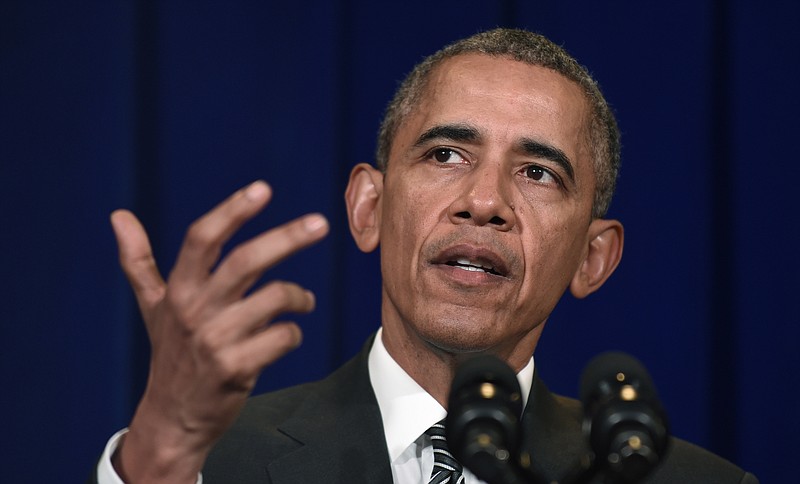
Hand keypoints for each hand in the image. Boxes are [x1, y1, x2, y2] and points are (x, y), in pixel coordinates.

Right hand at [109, 181, 328, 481]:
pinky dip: (293, 333)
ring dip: (300, 296)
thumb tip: (118, 215)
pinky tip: (289, 335)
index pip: (203, 238)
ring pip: (275, 298)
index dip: (232, 210)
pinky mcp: (235, 369)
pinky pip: (283, 337)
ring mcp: (215, 341)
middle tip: (321, 223)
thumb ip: (139, 261)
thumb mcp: (153, 307)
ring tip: (305, 301)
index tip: (263, 188)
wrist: (173, 418)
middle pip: (246, 260)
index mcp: (178, 289)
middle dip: (287, 237)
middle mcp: (195, 310)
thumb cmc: (171, 353)